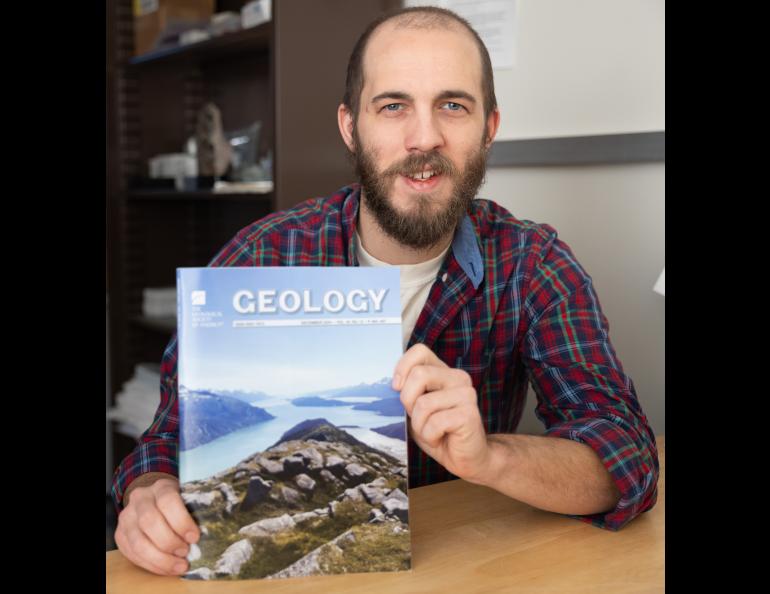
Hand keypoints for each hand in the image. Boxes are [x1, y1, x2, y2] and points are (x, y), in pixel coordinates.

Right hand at [114, 478, 199, 575]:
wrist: (153, 499)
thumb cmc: (177, 502)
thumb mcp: (187, 498)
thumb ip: (194, 511)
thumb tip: (208, 534)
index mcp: (161, 486)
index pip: (168, 501)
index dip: (181, 521)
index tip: (194, 537)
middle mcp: (140, 499)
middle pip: (150, 522)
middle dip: (170, 542)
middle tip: (185, 552)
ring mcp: (127, 517)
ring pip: (139, 542)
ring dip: (160, 558)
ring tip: (178, 565)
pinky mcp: (120, 534)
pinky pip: (132, 554)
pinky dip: (151, 564)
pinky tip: (166, 568)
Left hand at [393, 344, 490, 483]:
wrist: (465, 458)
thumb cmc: (438, 432)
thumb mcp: (416, 408)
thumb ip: (407, 391)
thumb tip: (392, 384)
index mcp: (444, 372)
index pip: (420, 351)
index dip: (403, 367)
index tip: (396, 387)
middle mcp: (458, 378)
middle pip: (419, 374)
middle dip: (408, 402)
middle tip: (419, 418)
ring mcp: (466, 394)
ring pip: (423, 403)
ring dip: (420, 425)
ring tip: (431, 432)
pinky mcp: (469, 414)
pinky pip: (434, 423)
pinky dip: (430, 436)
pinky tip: (441, 439)